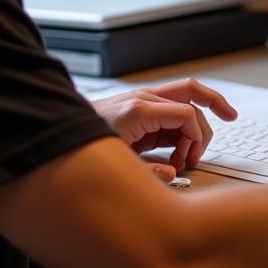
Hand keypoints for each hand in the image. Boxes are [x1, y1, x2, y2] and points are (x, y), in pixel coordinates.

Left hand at [92, 78, 237, 178]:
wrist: (60, 134)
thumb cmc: (83, 147)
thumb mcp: (117, 164)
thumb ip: (148, 172)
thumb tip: (173, 173)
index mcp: (140, 109)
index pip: (187, 114)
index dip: (196, 138)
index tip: (191, 161)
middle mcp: (144, 99)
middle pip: (193, 93)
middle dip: (208, 122)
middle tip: (199, 155)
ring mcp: (144, 100)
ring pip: (187, 99)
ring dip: (195, 127)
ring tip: (187, 157)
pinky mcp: (142, 109)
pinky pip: (173, 111)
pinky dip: (182, 129)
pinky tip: (179, 151)